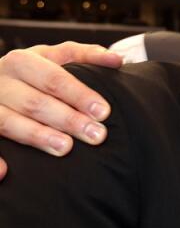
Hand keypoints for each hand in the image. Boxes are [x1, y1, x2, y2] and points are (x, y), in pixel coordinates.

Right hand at [0, 42, 122, 178]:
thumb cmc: (34, 71)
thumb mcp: (55, 57)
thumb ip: (85, 56)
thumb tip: (118, 60)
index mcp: (21, 61)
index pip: (54, 78)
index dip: (79, 95)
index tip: (104, 112)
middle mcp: (0, 81)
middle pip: (35, 102)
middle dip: (67, 119)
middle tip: (96, 135)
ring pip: (8, 122)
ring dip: (37, 136)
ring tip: (65, 148)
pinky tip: (4, 172)